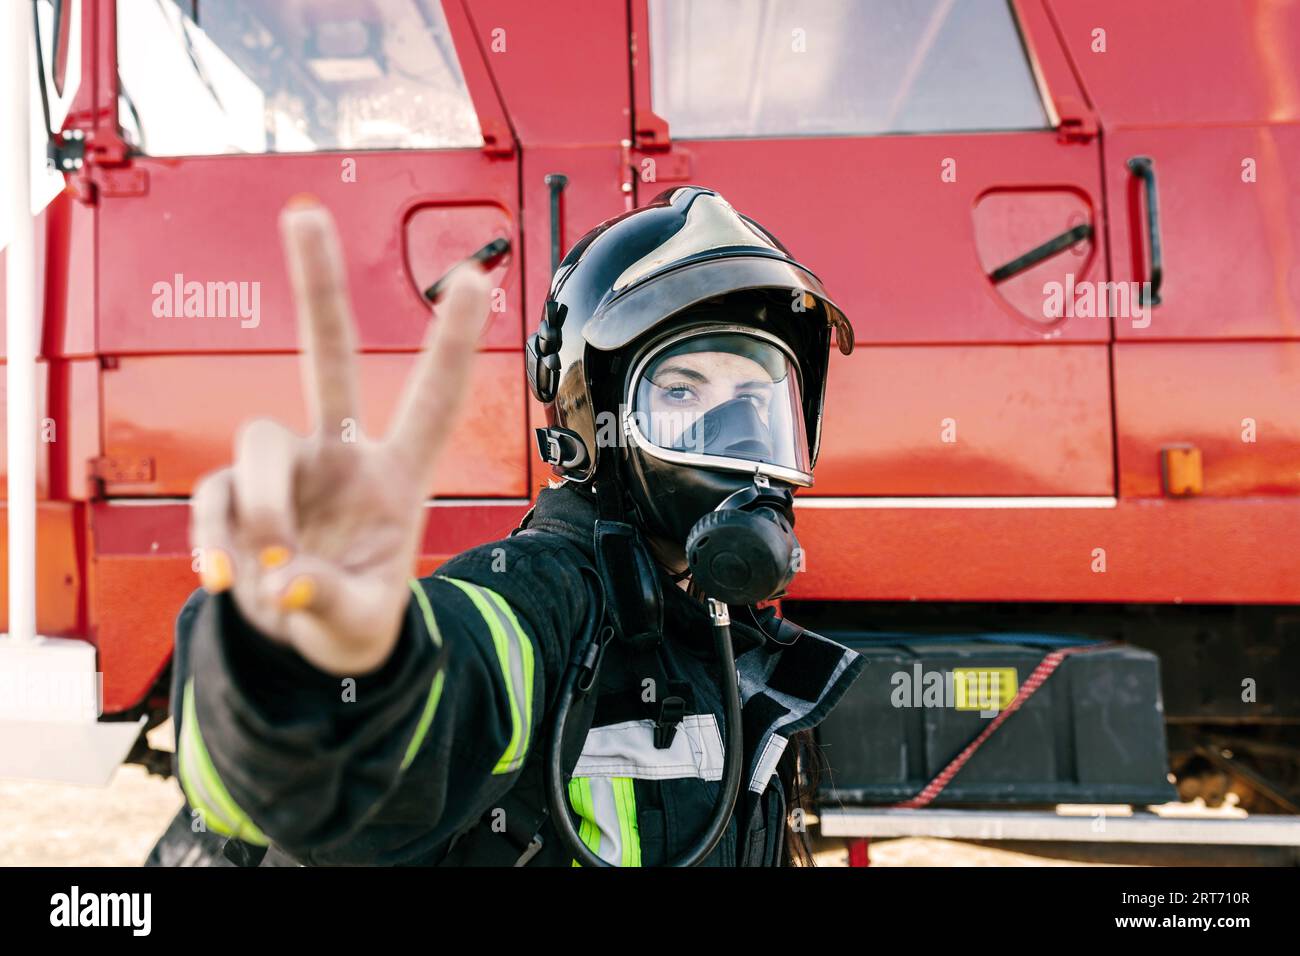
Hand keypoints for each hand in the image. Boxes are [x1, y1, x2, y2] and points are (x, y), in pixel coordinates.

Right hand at [191, 197, 492, 675]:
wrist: (305, 641)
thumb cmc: (354, 617)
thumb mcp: (363, 624)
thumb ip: (334, 604)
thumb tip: (287, 580)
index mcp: (397, 474)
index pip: (432, 399)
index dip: (452, 342)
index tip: (477, 277)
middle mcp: (341, 454)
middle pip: (327, 356)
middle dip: (316, 286)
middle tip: (304, 213)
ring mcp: (286, 468)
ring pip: (258, 441)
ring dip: (262, 505)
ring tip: (276, 566)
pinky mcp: (234, 494)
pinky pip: (214, 496)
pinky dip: (215, 538)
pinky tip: (227, 578)